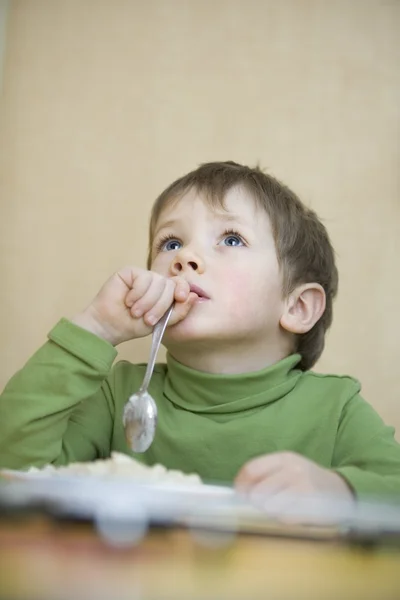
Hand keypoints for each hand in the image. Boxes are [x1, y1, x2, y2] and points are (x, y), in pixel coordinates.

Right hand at [71, 266, 197, 345]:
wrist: (109, 326)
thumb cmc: (133, 325)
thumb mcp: (161, 323)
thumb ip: (178, 311)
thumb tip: (193, 296)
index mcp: (165, 293)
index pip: (180, 285)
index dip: (183, 289)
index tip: (180, 298)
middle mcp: (156, 283)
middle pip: (170, 285)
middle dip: (160, 305)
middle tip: (147, 319)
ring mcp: (143, 276)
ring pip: (157, 281)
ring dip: (147, 301)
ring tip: (135, 312)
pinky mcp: (129, 272)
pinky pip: (143, 278)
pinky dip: (137, 293)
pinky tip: (128, 301)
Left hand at [235, 451, 354, 516]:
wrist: (341, 490)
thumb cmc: (307, 481)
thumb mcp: (287, 468)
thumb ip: (265, 474)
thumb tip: (239, 490)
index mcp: (284, 458)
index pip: (251, 469)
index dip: (241, 485)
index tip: (240, 495)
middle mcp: (294, 469)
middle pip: (258, 491)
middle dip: (257, 502)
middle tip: (264, 504)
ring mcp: (304, 487)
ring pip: (270, 506)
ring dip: (271, 511)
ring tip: (282, 508)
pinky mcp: (312, 506)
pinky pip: (286, 518)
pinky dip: (285, 519)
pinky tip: (294, 513)